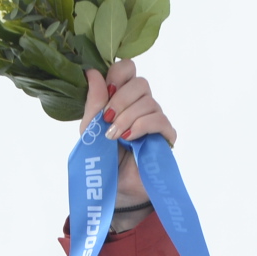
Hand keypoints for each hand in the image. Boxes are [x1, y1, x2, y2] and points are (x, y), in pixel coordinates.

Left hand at [83, 62, 175, 209]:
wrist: (114, 186)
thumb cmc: (103, 156)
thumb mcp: (90, 127)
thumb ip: (94, 100)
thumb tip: (92, 71)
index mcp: (122, 96)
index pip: (128, 68)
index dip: (117, 74)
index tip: (106, 92)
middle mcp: (142, 104)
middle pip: (140, 82)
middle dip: (120, 99)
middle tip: (107, 119)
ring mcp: (156, 119)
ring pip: (148, 102)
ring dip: (127, 117)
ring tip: (114, 136)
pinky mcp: (166, 136)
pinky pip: (159, 120)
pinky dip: (141, 126)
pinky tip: (129, 138)